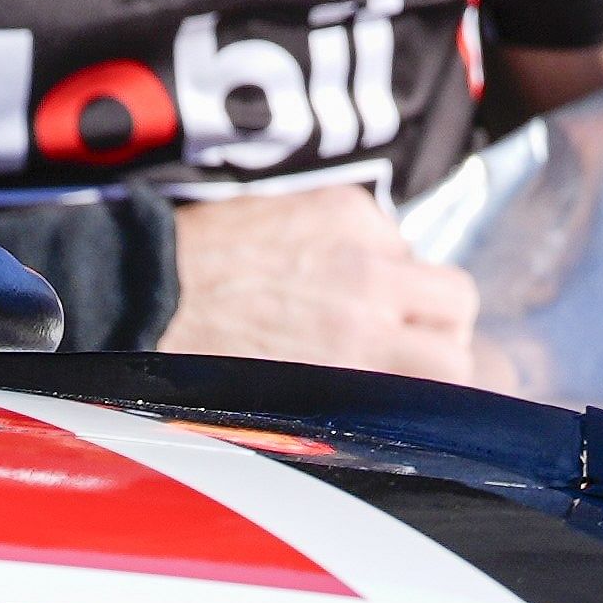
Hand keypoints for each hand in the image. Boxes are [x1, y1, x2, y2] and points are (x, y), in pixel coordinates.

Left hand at [159, 183, 487, 382]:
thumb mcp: (293, 398)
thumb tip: (398, 391)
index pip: (458, 366)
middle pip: (459, 304)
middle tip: (397, 330)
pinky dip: (366, 245)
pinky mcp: (338, 205)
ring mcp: (357, 243)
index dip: (442, 369)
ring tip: (361, 296)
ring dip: (409, 281)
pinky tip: (318, 260)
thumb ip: (357, 388)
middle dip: (438, 321)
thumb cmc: (204, 361)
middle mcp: (369, 297)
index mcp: (357, 358)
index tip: (418, 371)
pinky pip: (385, 228)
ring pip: (429, 262)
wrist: (143, 292)